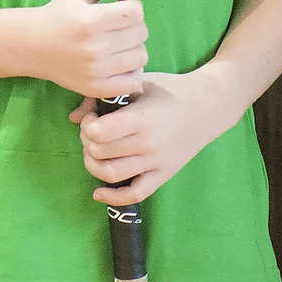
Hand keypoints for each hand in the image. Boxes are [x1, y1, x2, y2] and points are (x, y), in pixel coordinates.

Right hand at [24, 0, 150, 99]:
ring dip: (133, 47)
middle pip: (141, 34)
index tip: (117, 6)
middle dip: (132, 25)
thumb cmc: (62, 12)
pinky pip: (135, 81)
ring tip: (115, 42)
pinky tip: (118, 62)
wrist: (33, 45)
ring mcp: (96, 72)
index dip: (131, 5)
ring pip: (142, 57)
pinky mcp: (97, 89)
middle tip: (113, 25)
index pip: (136, 12)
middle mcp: (95, 48)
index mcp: (91, 21)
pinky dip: (132, 71)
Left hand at [68, 68, 241, 205]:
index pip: (97, 132)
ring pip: (110, 175)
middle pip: (99, 153)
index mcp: (140, 118)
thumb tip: (73, 117)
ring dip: (93, 165)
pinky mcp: (163, 174)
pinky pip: (134, 195)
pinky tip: (99, 192)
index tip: (92, 117)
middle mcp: (147, 143)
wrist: (208, 105)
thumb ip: (103, 97)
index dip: (87, 125)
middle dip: (87, 142)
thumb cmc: (170, 90)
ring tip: (94, 153)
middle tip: (92, 133)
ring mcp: (155, 162)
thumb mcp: (138, 85)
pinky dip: (112, 197)